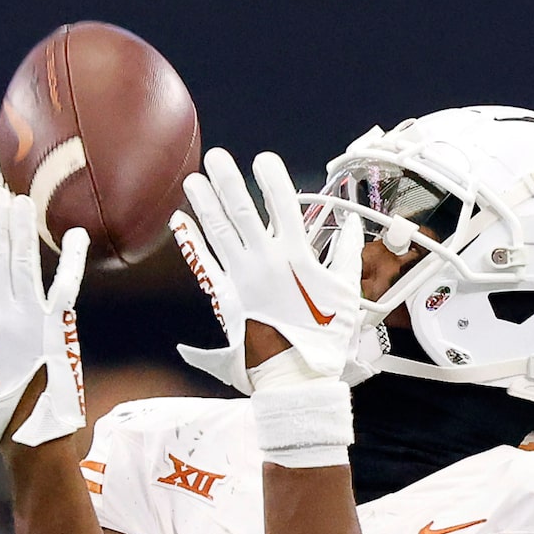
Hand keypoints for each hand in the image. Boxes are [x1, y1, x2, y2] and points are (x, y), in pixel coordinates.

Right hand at [0, 187, 87, 445]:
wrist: (28, 428)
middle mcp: (0, 311)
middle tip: (0, 195)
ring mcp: (29, 316)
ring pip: (24, 261)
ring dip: (24, 228)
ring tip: (24, 202)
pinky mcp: (58, 325)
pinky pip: (66, 284)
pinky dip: (73, 258)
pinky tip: (77, 234)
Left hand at [173, 148, 364, 388]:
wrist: (296, 377)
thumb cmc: (325, 338)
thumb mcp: (347, 294)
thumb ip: (348, 254)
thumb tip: (352, 223)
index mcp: (297, 258)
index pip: (283, 205)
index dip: (272, 177)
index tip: (263, 159)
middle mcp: (265, 263)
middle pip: (242, 212)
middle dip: (228, 180)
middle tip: (216, 156)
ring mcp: (242, 279)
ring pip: (218, 233)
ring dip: (205, 203)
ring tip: (194, 178)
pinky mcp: (227, 298)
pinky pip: (204, 265)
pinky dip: (191, 243)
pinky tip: (181, 221)